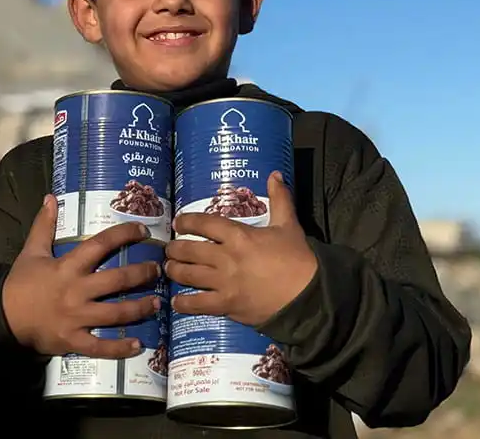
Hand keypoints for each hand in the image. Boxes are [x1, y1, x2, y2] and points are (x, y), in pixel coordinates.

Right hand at [1, 194, 160, 357]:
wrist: (1, 320)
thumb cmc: (20, 284)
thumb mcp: (31, 252)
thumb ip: (43, 226)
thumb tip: (50, 197)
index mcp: (68, 266)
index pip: (100, 245)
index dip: (123, 235)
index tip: (143, 231)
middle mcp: (76, 291)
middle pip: (116, 280)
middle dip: (141, 274)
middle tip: (159, 270)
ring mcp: (76, 317)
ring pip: (116, 313)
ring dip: (140, 308)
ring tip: (158, 303)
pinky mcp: (73, 341)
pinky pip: (100, 346)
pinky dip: (120, 348)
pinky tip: (139, 345)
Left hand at [165, 171, 317, 326]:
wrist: (309, 295)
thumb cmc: (298, 258)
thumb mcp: (288, 224)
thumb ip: (279, 198)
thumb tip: (275, 174)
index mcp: (239, 235)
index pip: (204, 223)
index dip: (187, 221)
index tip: (179, 222)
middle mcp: (226, 257)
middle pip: (189, 249)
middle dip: (175, 248)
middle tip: (171, 249)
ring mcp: (224, 282)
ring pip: (188, 275)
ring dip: (175, 270)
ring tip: (170, 268)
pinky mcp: (227, 305)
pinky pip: (197, 304)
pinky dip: (183, 303)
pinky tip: (176, 301)